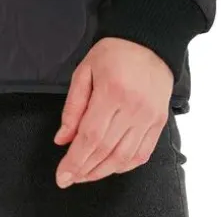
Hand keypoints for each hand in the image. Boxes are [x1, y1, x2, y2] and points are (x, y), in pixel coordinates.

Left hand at [52, 37, 173, 186]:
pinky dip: (124, 166)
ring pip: (124, 158)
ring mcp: (149, 118)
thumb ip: (73, 106)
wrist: (149, 42)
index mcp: (112, 92)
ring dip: (102, 172)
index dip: (74, 161)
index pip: (90, 137)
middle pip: (105, 150)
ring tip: (85, 175)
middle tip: (69, 177)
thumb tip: (62, 138)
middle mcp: (133, 108)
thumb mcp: (85, 70)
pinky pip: (142, 155)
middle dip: (84, 169)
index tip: (62, 176)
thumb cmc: (115, 52)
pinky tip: (110, 167)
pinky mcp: (159, 122)